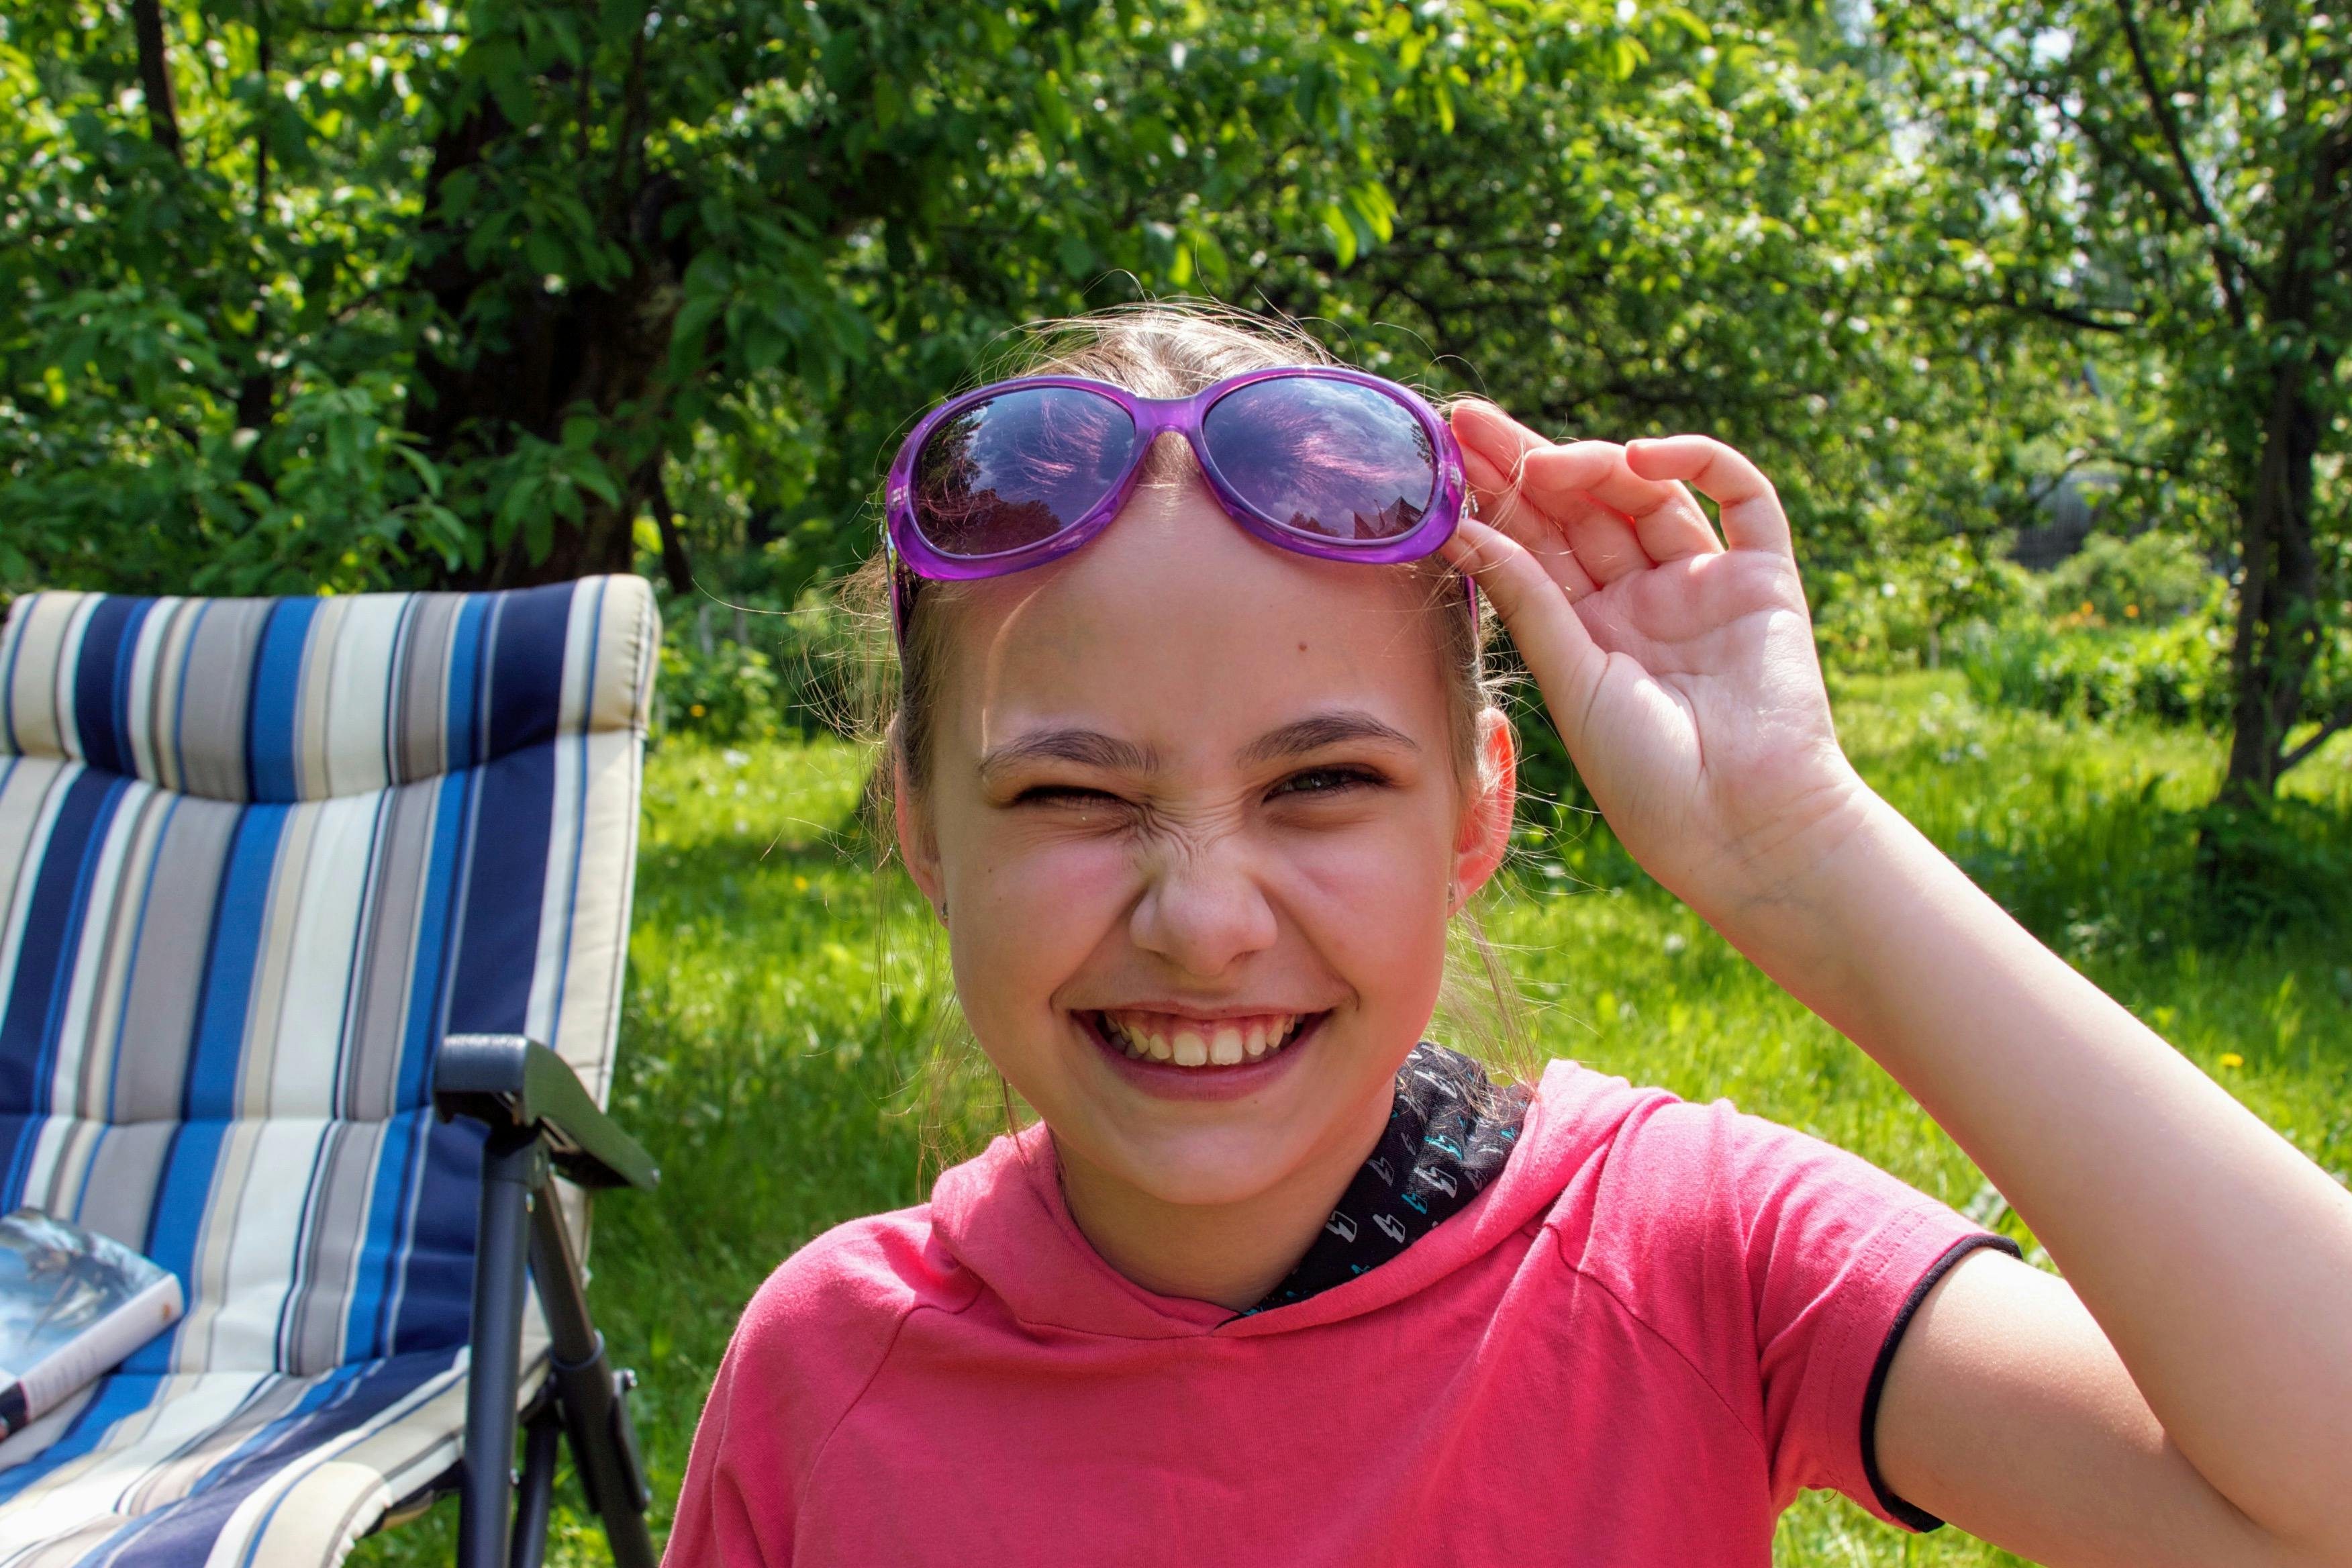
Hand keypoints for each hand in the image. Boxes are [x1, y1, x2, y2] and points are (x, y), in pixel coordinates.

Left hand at [1441, 402, 1870, 922]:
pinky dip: (1697, 461)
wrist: (1743, 828)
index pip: (1535, 544)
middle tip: (1468, 422)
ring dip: (1592, 463)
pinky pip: (1743, 496)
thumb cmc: (1649, 778)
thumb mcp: (1571, 680)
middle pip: (1581, 508)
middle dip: (1524, 463)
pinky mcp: (1765, 578)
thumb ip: (1529, 600)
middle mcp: (1644, 600)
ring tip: (1540, 462)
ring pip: (1645, 493)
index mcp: (1589, 632)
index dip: (1494, 498)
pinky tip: (1641, 459)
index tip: (1444, 456)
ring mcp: (1705, 585)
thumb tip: (1462, 530)